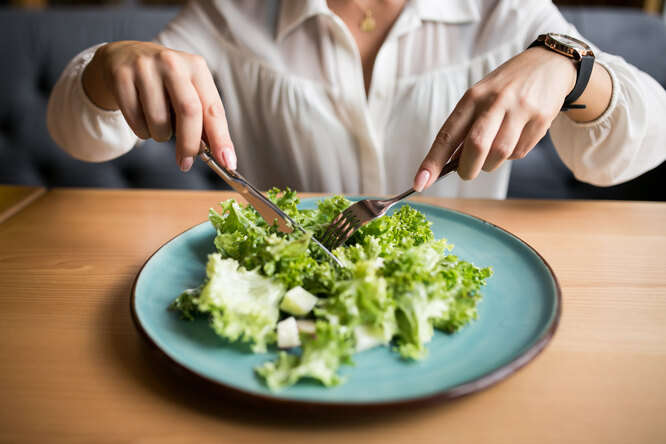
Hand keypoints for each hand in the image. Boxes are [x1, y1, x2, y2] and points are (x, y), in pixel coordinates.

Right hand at [82, 41, 235, 171]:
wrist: (123, 56)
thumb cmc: (164, 83)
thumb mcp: (188, 91)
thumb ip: (202, 119)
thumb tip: (218, 154)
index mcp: (196, 67)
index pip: (213, 108)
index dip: (221, 138)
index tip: (227, 163)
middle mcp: (172, 63)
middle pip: (188, 112)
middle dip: (189, 144)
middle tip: (186, 163)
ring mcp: (145, 68)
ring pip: (159, 121)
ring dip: (161, 136)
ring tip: (158, 125)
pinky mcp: (121, 76)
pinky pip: (136, 121)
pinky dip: (142, 131)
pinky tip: (141, 117)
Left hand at [413, 47, 577, 190]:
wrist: (549, 64)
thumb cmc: (505, 87)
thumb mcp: (481, 97)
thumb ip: (466, 127)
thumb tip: (450, 163)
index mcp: (473, 96)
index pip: (447, 134)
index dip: (432, 162)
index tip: (420, 183)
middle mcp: (495, 100)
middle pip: (476, 146)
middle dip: (467, 169)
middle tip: (466, 173)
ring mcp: (520, 108)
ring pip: (500, 154)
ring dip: (491, 164)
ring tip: (494, 150)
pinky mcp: (541, 118)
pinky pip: (520, 152)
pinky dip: (512, 154)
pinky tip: (516, 137)